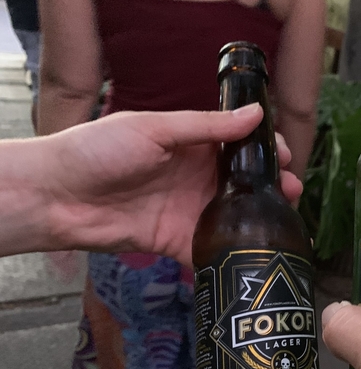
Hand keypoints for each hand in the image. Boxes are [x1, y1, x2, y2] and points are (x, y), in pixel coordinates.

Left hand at [40, 105, 301, 265]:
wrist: (59, 195)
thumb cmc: (99, 150)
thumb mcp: (155, 128)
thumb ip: (206, 126)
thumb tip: (256, 114)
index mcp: (189, 144)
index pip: (237, 145)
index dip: (264, 149)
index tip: (286, 154)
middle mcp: (194, 178)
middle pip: (243, 184)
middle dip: (272, 187)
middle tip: (294, 191)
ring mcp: (188, 211)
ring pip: (235, 217)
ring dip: (261, 219)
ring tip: (285, 220)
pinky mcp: (177, 242)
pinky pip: (211, 250)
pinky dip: (233, 253)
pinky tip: (259, 254)